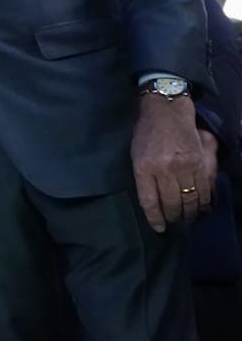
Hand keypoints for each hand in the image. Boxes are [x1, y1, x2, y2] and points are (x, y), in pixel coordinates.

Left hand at [131, 94, 212, 231]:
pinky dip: (205, 201)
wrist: (166, 111)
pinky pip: (205, 188)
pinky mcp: (200, 162)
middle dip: (174, 217)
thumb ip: (144, 179)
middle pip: (171, 203)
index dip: (155, 218)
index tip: (160, 228)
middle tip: (176, 224)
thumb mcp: (135, 156)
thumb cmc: (146, 134)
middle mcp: (165, 169)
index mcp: (144, 168)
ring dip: (190, 213)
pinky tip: (203, 208)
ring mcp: (185, 166)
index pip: (150, 201)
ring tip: (188, 219)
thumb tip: (154, 203)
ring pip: (190, 198)